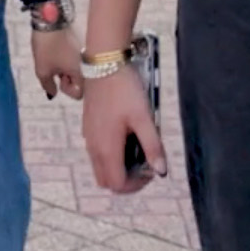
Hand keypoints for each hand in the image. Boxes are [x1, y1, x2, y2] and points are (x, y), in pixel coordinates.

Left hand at [31, 26, 83, 100]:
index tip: (57, 78)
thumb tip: (52, 94)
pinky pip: (78, 58)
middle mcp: (90, 64)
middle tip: (56, 69)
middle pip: (80, 81)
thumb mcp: (42, 70)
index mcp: (83, 73)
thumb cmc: (47, 47)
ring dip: (67, 68)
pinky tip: (59, 50)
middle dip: (67, 79)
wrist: (50, 18)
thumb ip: (48, 86)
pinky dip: (69, 59)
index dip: (66, 89)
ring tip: (55, 58)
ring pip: (79, 69)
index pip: (79, 93)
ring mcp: (88, 52)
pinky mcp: (83, 43)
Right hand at [80, 64, 166, 192]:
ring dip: (117, 168)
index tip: (151, 171)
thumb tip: (161, 171)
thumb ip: (152, 146)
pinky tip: (125, 137)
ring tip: (136, 149)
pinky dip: (110, 156)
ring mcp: (88, 137)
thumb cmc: (125, 91)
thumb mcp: (144, 118)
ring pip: (99, 167)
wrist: (104, 64)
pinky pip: (96, 153)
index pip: (117, 185)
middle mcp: (93, 147)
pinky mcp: (88, 127)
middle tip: (144, 164)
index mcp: (107, 148)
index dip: (136, 186)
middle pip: (105, 181)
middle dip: (125, 180)